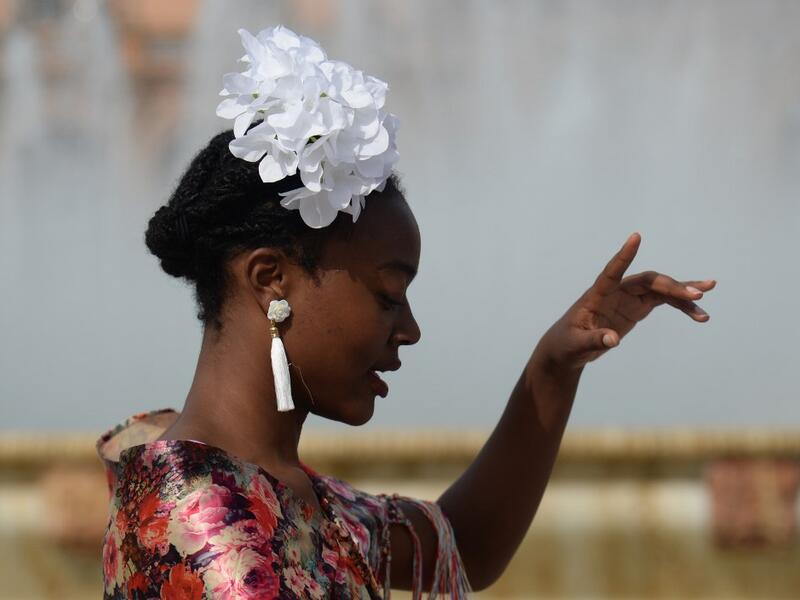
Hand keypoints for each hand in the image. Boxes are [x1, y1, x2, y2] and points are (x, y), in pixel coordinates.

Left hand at [534, 232, 715, 373]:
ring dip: (683, 293)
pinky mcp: (637, 307)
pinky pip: (663, 301)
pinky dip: (681, 306)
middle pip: (647, 281)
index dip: (623, 256)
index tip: (636, 236)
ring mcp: (628, 298)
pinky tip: (699, 314)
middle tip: (697, 294)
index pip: (611, 272)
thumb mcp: (577, 345)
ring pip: (660, 289)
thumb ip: (595, 340)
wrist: (569, 348)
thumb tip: (613, 340)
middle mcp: (615, 291)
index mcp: (597, 295)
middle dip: (671, 286)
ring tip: (708, 294)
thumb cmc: (567, 344)